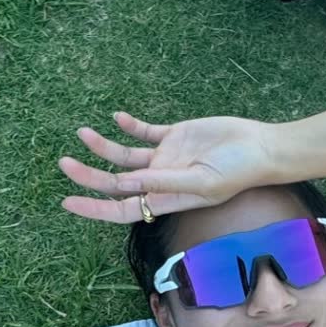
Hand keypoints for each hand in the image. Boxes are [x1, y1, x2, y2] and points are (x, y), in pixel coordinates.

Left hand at [59, 111, 278, 220]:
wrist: (262, 147)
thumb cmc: (239, 171)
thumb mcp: (202, 181)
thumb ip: (164, 182)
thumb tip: (127, 183)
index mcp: (166, 199)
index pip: (122, 209)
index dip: (94, 209)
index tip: (67, 202)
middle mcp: (161, 181)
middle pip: (116, 182)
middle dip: (89, 175)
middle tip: (63, 163)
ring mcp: (167, 158)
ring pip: (125, 156)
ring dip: (103, 147)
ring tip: (83, 133)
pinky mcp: (175, 136)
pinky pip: (145, 132)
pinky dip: (130, 125)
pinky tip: (117, 117)